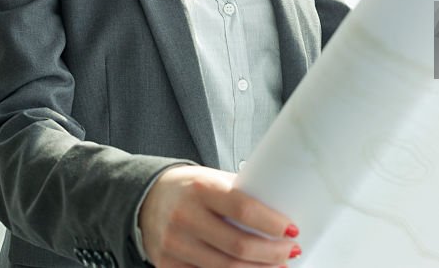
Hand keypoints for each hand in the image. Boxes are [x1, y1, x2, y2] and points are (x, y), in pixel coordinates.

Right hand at [138, 164, 301, 266]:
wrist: (146, 197)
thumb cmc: (189, 188)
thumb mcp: (213, 179)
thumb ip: (241, 194)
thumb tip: (281, 209)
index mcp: (202, 188)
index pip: (244, 208)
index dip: (272, 223)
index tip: (292, 230)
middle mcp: (185, 216)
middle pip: (238, 246)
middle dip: (272, 253)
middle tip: (290, 251)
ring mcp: (174, 244)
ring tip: (277, 266)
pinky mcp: (167, 265)